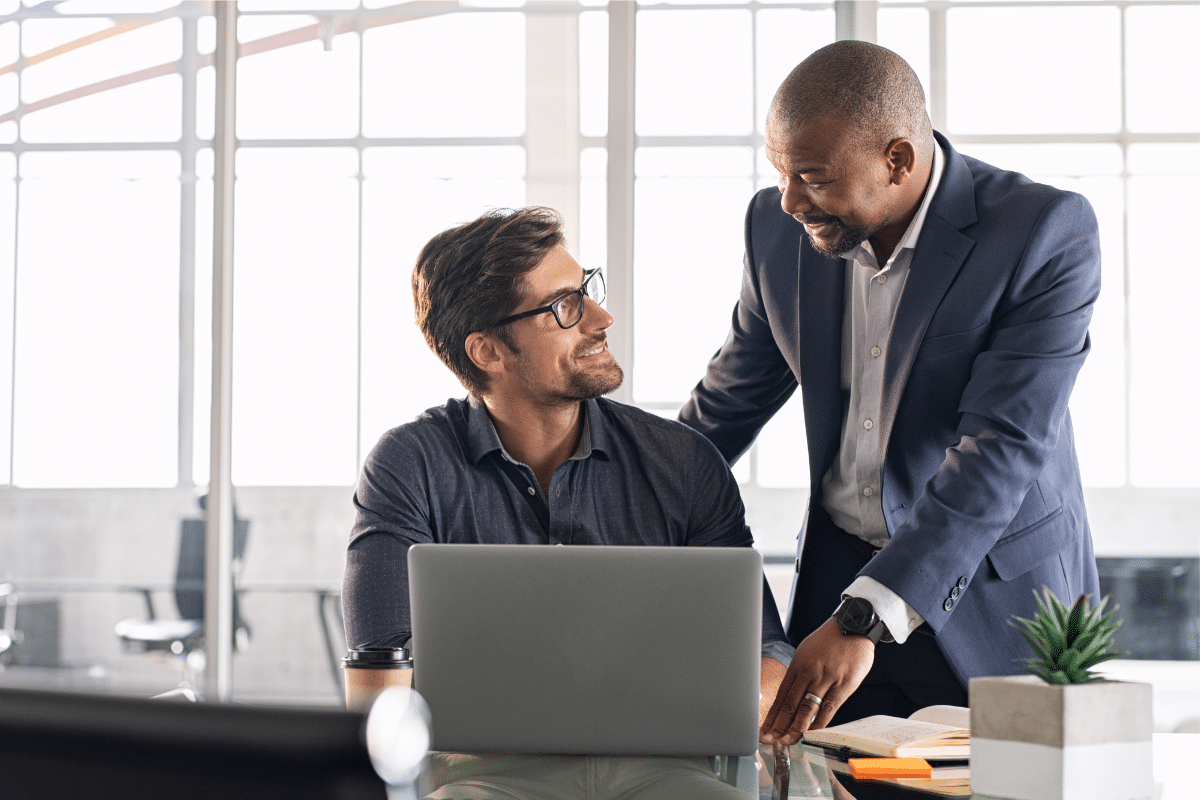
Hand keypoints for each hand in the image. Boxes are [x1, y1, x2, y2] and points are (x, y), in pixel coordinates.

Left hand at [759, 617, 874, 744]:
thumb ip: (800, 673)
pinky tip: (811, 732)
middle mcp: (809, 672)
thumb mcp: (807, 652)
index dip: (773, 714)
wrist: (853, 625)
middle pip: (791, 703)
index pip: (782, 695)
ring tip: (787, 741)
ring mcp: (827, 678)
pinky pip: (830, 707)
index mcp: (798, 665)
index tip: (765, 728)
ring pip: (808, 707)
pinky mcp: (844, 684)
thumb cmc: (830, 640)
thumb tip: (790, 694)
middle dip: (779, 724)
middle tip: (770, 740)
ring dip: (796, 727)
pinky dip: (820, 722)